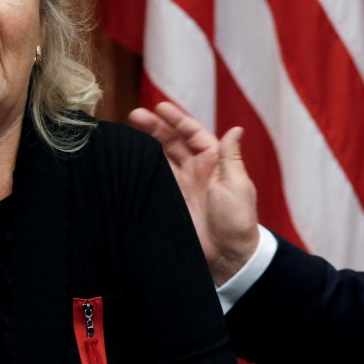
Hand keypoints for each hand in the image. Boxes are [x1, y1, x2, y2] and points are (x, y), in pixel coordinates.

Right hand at [127, 101, 259, 283]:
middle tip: (135, 115)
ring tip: (125, 133)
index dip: (177, 119)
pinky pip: (151, 181)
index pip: (192, 133)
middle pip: (171, 142)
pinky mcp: (168, 202)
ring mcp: (179, 186)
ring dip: (144, 145)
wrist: (226, 256)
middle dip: (154, 127)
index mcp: (213, 162)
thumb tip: (236, 128)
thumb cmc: (237, 220)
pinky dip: (140, 170)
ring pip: (159, 158)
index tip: (159, 107)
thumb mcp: (238, 185)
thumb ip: (231, 157)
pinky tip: (127, 161)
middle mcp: (194, 170)